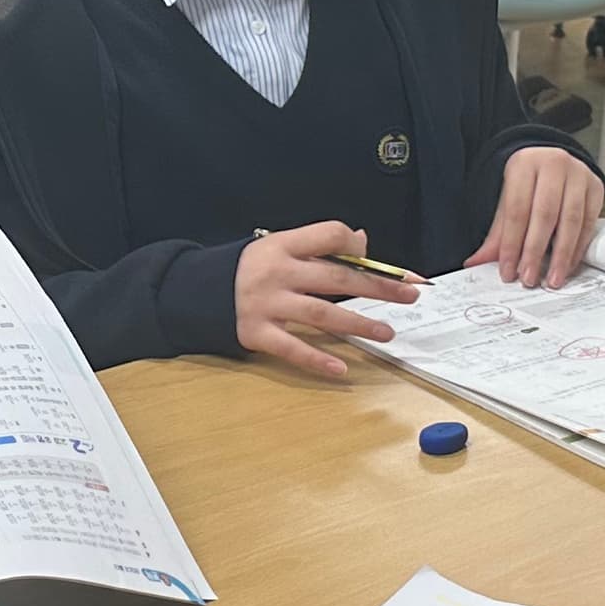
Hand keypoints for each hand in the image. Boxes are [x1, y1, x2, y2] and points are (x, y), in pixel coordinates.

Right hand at [234, 219, 414, 380]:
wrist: (195, 290)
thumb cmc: (245, 269)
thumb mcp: (276, 247)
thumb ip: (317, 246)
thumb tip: (362, 242)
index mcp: (283, 246)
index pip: (329, 235)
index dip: (358, 246)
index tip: (383, 263)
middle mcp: (278, 273)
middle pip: (336, 277)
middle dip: (377, 286)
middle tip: (408, 295)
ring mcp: (267, 304)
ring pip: (322, 314)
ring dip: (358, 324)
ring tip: (386, 332)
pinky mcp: (257, 334)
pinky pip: (293, 348)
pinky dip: (317, 360)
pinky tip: (342, 370)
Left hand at [479, 145, 603, 286]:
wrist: (552, 161)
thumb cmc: (528, 183)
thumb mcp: (508, 201)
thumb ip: (496, 234)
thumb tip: (476, 263)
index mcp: (524, 164)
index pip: (516, 210)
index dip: (511, 244)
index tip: (508, 271)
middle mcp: (554, 165)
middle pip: (544, 215)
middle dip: (535, 251)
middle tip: (529, 278)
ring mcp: (578, 174)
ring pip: (571, 220)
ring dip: (561, 255)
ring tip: (552, 279)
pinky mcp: (596, 187)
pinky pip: (589, 222)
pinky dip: (578, 248)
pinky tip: (568, 265)